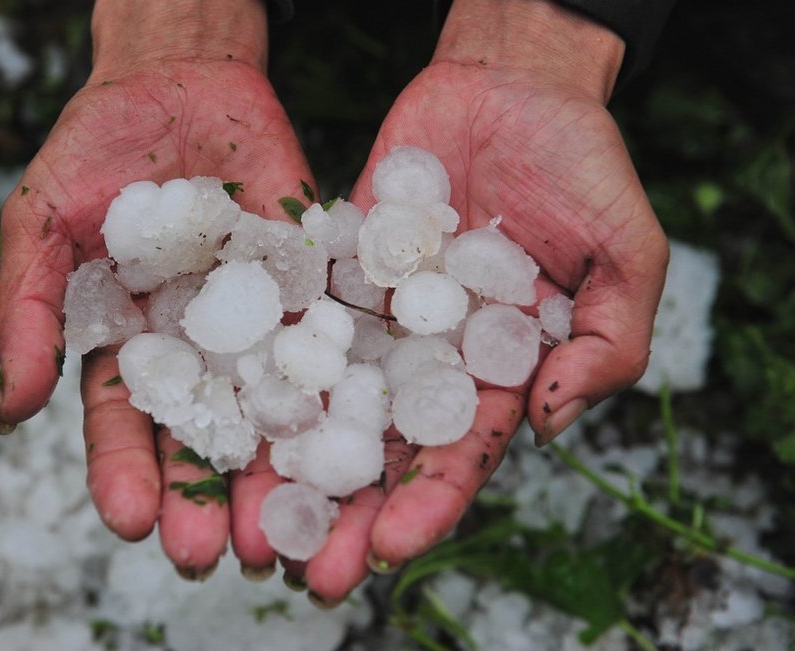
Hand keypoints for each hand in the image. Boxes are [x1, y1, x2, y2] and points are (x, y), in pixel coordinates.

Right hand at [0, 0, 313, 577]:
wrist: (176, 85)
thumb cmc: (94, 152)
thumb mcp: (42, 225)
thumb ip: (28, 312)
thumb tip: (10, 414)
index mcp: (129, 346)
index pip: (126, 424)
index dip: (126, 473)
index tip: (131, 520)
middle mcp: (198, 349)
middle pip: (205, 434)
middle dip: (210, 496)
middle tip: (219, 554)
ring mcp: (257, 320)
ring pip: (272, 405)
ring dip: (279, 468)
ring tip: (289, 529)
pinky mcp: (310, 285)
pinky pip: (329, 336)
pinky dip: (342, 384)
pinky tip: (353, 434)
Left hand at [294, 0, 668, 601]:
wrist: (514, 87)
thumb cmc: (584, 169)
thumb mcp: (626, 255)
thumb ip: (606, 341)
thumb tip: (551, 422)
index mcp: (498, 369)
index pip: (461, 451)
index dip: (428, 503)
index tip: (388, 549)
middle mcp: (429, 353)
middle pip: (384, 444)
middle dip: (348, 509)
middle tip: (306, 568)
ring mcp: (378, 314)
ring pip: (330, 396)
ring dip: (295, 459)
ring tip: (255, 516)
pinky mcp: (336, 269)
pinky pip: (299, 317)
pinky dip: (267, 362)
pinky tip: (229, 408)